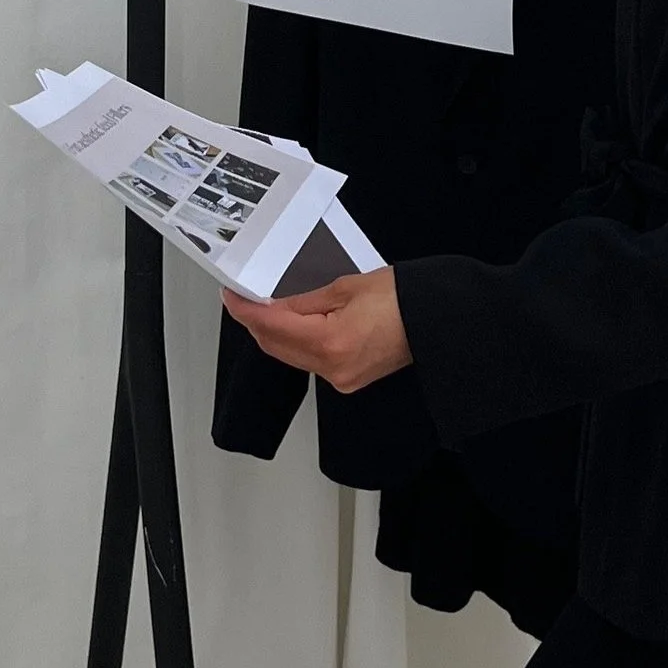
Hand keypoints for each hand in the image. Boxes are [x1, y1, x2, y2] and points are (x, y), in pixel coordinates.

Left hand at [222, 266, 412, 392]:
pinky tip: (292, 327)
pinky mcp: (349, 380)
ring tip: (265, 309)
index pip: (272, 327)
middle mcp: (332, 368)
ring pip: (291, 357)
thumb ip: (303, 302)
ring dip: (274, 335)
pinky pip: (310, 364)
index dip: (246, 311)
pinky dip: (297, 345)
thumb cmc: (402, 299)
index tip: (232, 298)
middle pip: (275, 348)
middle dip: (255, 324)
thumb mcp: (345, 288)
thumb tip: (274, 307)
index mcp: (330, 342)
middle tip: (243, 300)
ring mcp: (341, 379)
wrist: (435, 321)